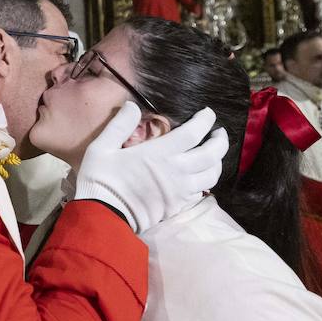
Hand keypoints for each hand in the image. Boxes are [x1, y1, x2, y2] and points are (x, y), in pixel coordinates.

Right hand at [72, 102, 227, 232]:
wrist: (104, 215)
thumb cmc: (101, 179)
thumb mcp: (102, 147)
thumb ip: (119, 124)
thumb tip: (132, 105)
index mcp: (159, 153)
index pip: (193, 133)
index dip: (205, 120)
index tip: (208, 113)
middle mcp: (176, 170)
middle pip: (211, 154)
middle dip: (220, 140)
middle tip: (219, 132)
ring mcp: (180, 190)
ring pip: (211, 175)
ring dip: (218, 162)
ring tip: (214, 155)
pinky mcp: (178, 205)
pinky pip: (201, 192)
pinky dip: (206, 181)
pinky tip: (200, 176)